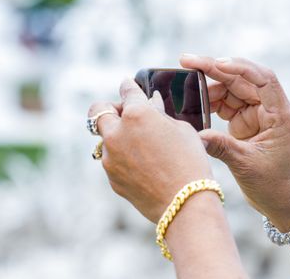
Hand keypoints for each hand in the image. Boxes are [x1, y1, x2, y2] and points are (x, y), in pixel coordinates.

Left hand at [88, 79, 212, 222]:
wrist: (185, 204)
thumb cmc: (191, 162)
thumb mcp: (182, 130)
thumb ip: (161, 114)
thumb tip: (152, 103)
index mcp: (137, 114)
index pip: (127, 90)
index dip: (129, 85)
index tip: (128, 85)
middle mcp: (117, 133)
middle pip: (98, 110)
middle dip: (111, 108)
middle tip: (127, 114)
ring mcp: (110, 157)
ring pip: (105, 138)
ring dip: (118, 136)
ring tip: (141, 144)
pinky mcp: (111, 177)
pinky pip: (112, 160)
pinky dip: (122, 157)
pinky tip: (143, 164)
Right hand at [180, 55, 289, 230]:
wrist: (283, 203)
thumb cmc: (274, 185)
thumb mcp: (246, 165)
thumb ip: (220, 147)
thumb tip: (194, 136)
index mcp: (281, 115)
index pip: (263, 79)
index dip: (239, 67)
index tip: (215, 63)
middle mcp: (271, 109)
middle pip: (243, 79)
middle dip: (215, 69)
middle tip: (187, 60)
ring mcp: (259, 114)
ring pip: (233, 89)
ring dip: (210, 86)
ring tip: (185, 86)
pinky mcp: (247, 122)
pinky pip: (227, 104)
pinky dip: (210, 102)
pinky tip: (194, 103)